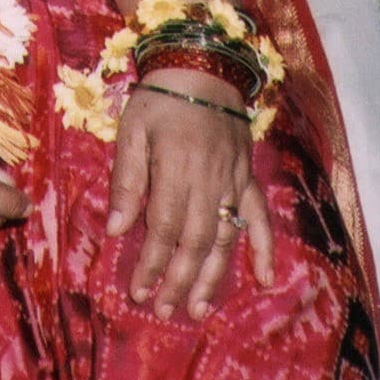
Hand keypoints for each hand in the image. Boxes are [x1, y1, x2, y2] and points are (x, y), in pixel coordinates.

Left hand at [107, 70, 273, 319]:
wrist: (204, 69)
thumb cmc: (160, 99)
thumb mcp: (131, 130)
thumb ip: (126, 180)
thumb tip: (115, 229)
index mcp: (175, 169)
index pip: (162, 228)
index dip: (151, 262)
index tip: (138, 290)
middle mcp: (208, 182)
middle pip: (194, 242)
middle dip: (177, 280)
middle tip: (162, 310)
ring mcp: (232, 182)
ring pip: (224, 239)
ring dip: (211, 277)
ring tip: (196, 309)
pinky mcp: (247, 179)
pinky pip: (260, 218)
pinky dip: (265, 248)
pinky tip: (264, 278)